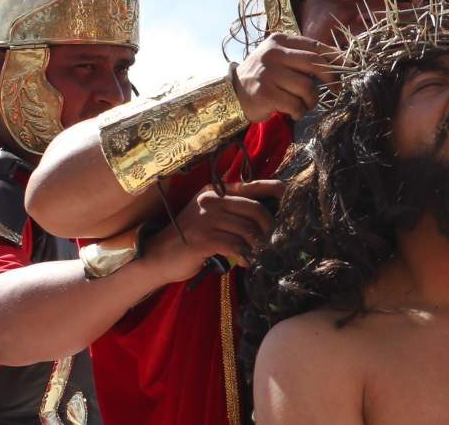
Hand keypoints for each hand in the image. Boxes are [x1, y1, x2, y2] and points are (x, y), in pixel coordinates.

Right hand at [144, 180, 283, 284]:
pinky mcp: (203, 238)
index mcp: (213, 191)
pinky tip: (246, 262)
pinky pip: (236, 244)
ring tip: (259, 253)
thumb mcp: (208, 218)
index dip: (273, 188)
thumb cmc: (188, 239)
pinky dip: (245, 255)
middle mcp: (210, 199)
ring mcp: (206, 218)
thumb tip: (264, 219)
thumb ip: (231, 213)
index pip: (250, 185)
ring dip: (258, 244)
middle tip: (273, 240)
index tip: (289, 194)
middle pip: (254, 208)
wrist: (158, 256)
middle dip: (269, 226)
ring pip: (247, 228)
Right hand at [232, 33, 338, 122]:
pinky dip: (300, 111)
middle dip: (331, 78)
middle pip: (315, 63)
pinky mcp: (265, 93)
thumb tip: (338, 64)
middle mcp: (273, 54)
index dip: (335, 57)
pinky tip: (294, 112)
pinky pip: (295, 104)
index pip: (314, 46)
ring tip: (305, 105)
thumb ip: (301, 58)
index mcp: (279, 41)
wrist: (233, 94)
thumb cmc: (263, 77)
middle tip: (337, 89)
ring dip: (312, 100)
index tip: (347, 68)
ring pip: (307, 87)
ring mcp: (268, 73)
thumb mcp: (279, 59)